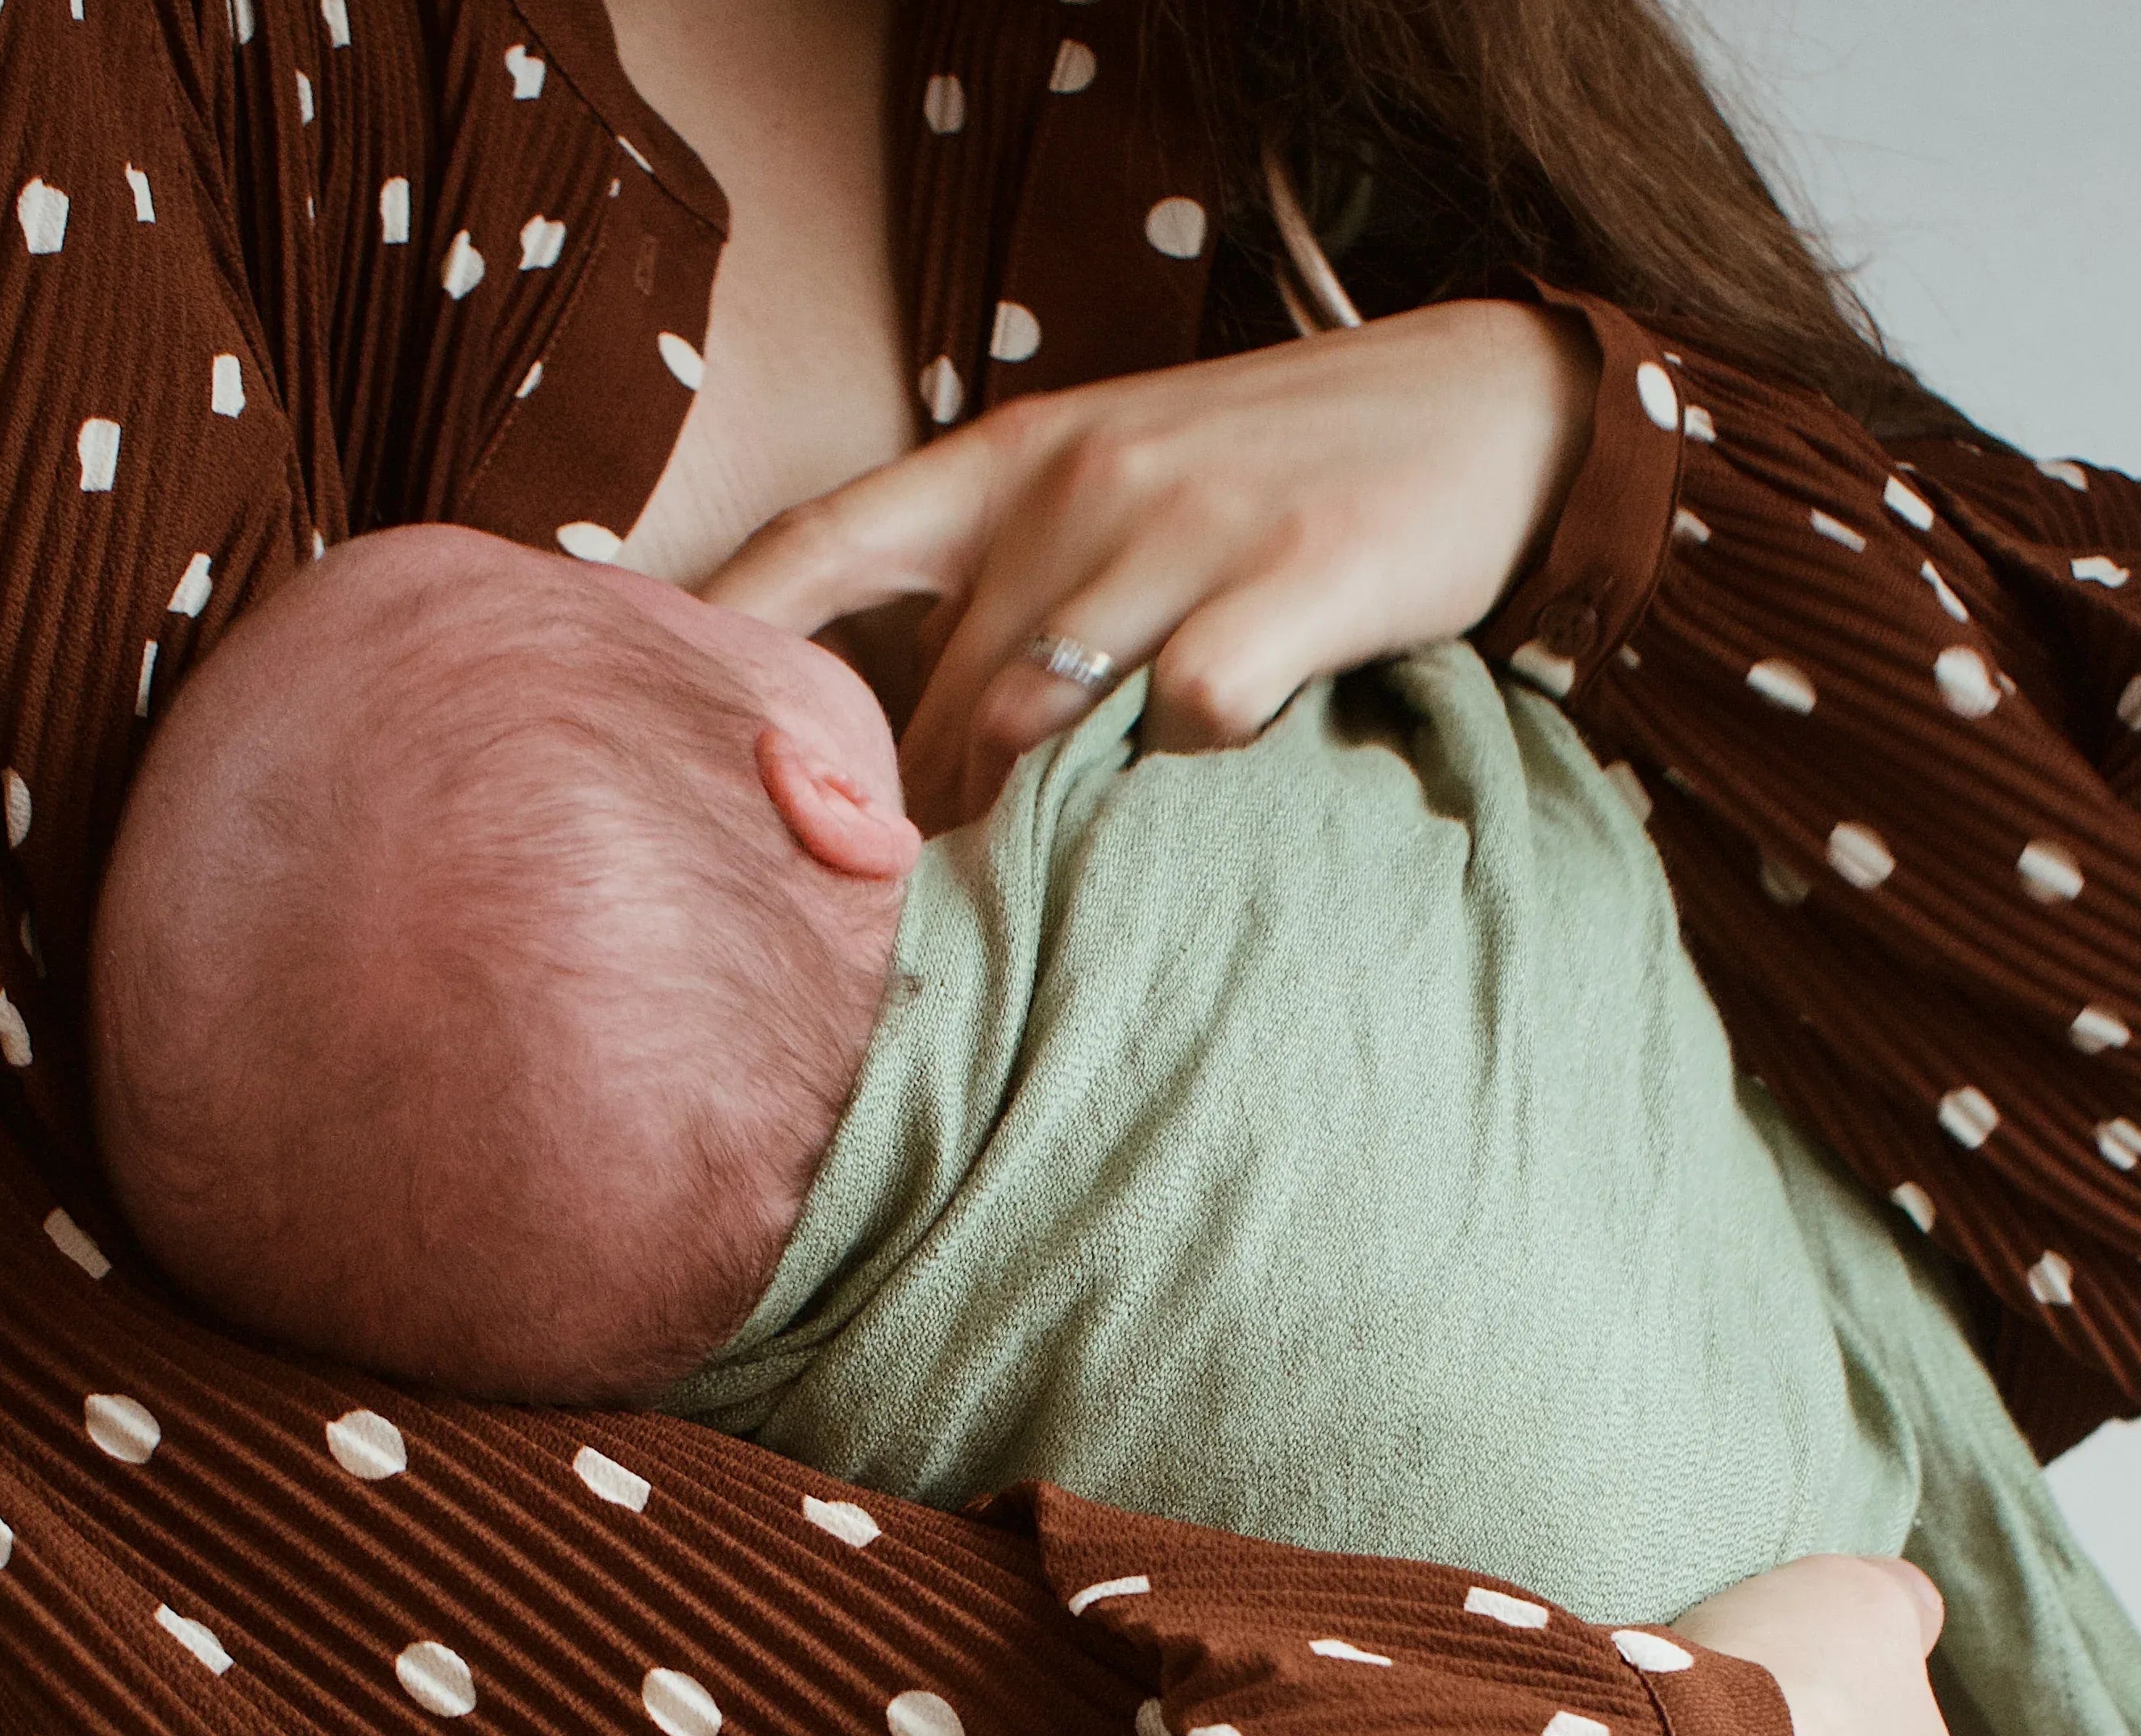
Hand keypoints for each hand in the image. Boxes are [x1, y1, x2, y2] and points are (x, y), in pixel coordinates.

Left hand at [701, 301, 1599, 831]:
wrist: (1491, 412)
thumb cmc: (1288, 476)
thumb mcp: (1127, 486)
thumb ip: (1021, 584)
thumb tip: (927, 746)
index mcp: (1019, 457)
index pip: (827, 541)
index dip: (730, 636)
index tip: (649, 723)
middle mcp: (1082, 482)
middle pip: (945, 694)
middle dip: (931, 819)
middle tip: (941, 919)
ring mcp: (1186, 527)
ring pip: (1044, 719)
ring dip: (1036, 826)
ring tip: (1052, 899)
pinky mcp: (1291, 578)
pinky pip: (1190, 719)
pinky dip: (1186, 777)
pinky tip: (1215, 793)